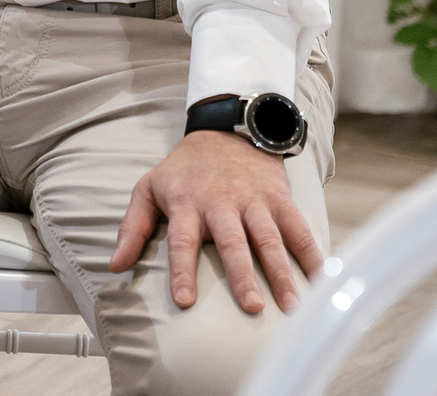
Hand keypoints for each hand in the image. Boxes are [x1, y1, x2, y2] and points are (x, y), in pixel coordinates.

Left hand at [108, 131, 319, 314]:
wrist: (225, 130)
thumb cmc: (183, 170)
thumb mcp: (149, 189)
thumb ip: (132, 228)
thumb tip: (115, 265)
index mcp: (186, 203)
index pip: (182, 241)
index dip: (182, 270)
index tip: (185, 301)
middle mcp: (221, 202)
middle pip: (232, 242)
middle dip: (242, 275)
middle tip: (251, 307)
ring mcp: (253, 200)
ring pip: (268, 238)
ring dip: (280, 271)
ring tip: (292, 304)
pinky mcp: (279, 197)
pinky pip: (298, 227)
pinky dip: (311, 252)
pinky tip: (322, 279)